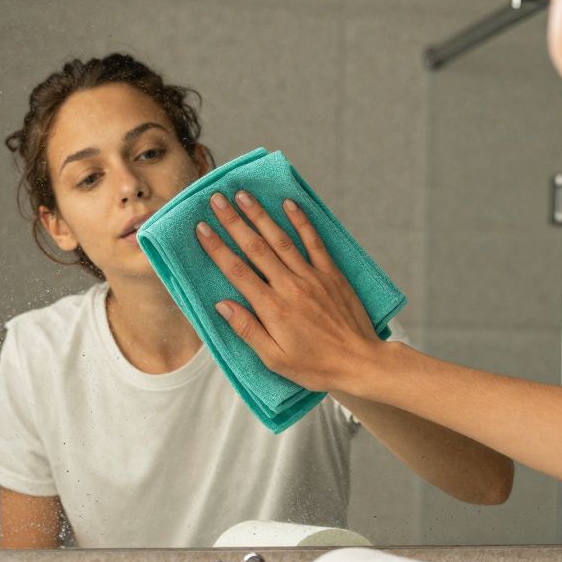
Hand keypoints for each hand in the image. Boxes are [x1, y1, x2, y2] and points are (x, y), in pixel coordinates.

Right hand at [196, 191, 388, 395]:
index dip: (217, 248)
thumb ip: (247, 330)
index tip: (201, 228)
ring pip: (281, 239)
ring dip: (261, 216)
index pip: (237, 272)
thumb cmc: (315, 366)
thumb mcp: (275, 359)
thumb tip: (222, 305)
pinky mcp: (331, 274)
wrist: (360, 362)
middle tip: (217, 200)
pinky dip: (301, 221)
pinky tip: (289, 204)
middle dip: (234, 222)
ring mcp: (313, 277)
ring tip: (244, 195)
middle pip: (256, 248)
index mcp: (273, 308)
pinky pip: (314, 242)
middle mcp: (290, 286)